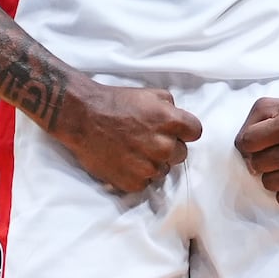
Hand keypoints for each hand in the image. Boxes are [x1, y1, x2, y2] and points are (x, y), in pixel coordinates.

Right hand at [51, 79, 202, 192]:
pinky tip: (125, 161)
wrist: (83, 118)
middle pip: (181, 154)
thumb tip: (179, 121)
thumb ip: (171, 108)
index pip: (196, 132)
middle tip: (148, 140)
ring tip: (134, 150)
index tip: (174, 131)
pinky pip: (146, 183)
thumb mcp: (150, 94)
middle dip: (168, 148)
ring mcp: (148, 167)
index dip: (184, 131)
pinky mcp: (133, 183)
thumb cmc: (116, 103)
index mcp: (170, 121)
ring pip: (163, 170)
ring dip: (153, 162)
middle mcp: (163, 146)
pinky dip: (137, 174)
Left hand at [235, 82, 278, 206]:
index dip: (250, 142)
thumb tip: (243, 152)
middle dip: (262, 157)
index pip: (248, 143)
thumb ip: (250, 123)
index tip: (261, 139)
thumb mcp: (275, 105)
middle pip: (257, 165)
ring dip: (273, 174)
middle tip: (277, 150)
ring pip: (269, 184)